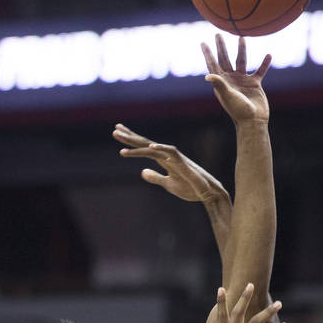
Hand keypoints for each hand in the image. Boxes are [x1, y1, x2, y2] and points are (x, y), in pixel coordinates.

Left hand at [112, 124, 230, 206]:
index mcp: (163, 160)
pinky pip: (170, 153)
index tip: (118, 134)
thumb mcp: (168, 184)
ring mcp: (175, 158)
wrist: (208, 193)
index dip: (131, 142)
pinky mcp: (183, 163)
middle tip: (115, 130)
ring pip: (153, 147)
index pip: (144, 148)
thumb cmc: (190, 188)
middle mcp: (167, 156)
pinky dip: (160, 149)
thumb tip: (142, 172)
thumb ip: (156, 177)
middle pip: (146, 144)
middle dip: (130, 137)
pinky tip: (149, 147)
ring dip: (138, 144)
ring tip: (122, 139)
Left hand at [202, 35, 271, 123]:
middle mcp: (231, 80)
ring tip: (241, 37)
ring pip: (242, 61)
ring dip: (241, 49)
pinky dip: (264, 63)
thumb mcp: (228, 96)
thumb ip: (219, 84)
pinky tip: (268, 55)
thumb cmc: (239, 110)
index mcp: (222, 82)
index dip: (207, 54)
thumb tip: (208, 75)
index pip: (213, 65)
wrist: (253, 120)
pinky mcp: (255, 84)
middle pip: (225, 59)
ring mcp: (242, 81)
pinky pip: (260, 70)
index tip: (203, 42)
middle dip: (221, 47)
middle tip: (218, 34)